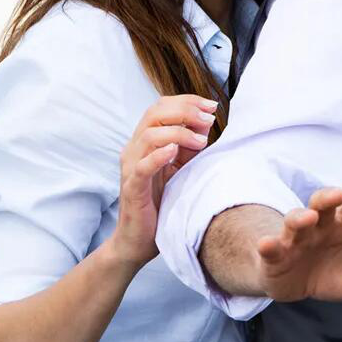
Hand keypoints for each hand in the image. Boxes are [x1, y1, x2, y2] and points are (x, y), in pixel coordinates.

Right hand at [107, 95, 218, 267]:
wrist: (138, 240)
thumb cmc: (160, 204)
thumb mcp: (179, 169)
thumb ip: (189, 146)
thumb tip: (206, 122)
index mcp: (144, 142)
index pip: (160, 108)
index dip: (186, 101)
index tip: (210, 105)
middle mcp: (134, 149)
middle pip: (154, 114)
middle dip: (185, 111)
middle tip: (209, 119)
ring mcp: (130, 168)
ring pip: (149, 135)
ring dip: (178, 133)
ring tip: (200, 142)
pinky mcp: (131, 188)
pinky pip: (141, 167)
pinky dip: (158, 156)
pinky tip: (174, 152)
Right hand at [256, 186, 341, 301]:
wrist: (299, 284)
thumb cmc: (338, 272)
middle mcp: (321, 225)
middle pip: (325, 204)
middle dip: (329, 197)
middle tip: (338, 193)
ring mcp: (296, 237)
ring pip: (296, 220)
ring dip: (299, 217)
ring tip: (306, 218)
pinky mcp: (275, 254)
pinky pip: (271, 247)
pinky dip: (268, 245)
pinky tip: (267, 244)